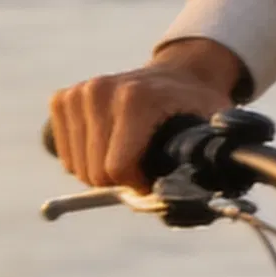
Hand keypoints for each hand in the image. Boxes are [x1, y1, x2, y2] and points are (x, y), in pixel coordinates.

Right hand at [47, 40, 247, 192]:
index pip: (117, 169)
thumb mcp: (211, 132)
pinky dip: (83, 158)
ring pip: (76, 167)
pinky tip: (107, 144)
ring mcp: (80, 93)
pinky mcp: (64, 99)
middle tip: (143, 165)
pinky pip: (64, 152)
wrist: (180, 74)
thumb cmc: (195, 108)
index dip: (137, 185)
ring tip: (127, 152)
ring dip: (101, 170)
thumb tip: (200, 202)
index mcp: (136, 99)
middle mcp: (102, 91)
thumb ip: (208, 163)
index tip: (155, 178)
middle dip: (120, 180)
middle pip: (94, 172)